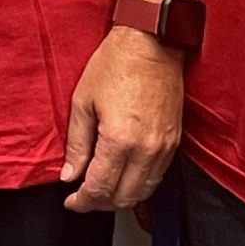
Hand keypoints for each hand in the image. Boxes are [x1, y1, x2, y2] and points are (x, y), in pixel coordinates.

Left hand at [61, 26, 183, 211]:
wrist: (150, 42)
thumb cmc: (116, 64)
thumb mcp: (83, 101)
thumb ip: (77, 144)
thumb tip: (70, 174)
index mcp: (120, 140)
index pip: (100, 188)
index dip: (82, 201)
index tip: (72, 201)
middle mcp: (146, 149)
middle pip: (123, 197)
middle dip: (100, 203)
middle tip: (83, 197)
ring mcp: (164, 147)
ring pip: (143, 192)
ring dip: (121, 198)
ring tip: (102, 189)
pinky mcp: (174, 141)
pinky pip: (158, 177)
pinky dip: (140, 184)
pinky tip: (124, 176)